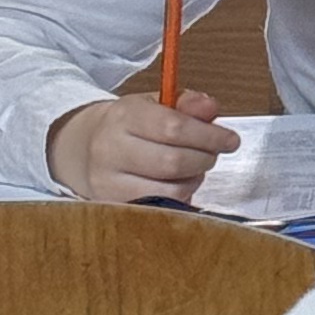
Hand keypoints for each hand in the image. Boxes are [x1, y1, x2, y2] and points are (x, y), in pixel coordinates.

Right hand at [49, 88, 225, 204]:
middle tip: (212, 155)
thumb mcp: (157, 104)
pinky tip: (176, 185)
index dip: (210, 136)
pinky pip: (157, 210)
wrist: (83, 149)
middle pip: (173, 162)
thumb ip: (188, 104)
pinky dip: (177, 199)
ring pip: (168, 191)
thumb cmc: (130, 126)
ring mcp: (106, 182)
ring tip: (192, 169)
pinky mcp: (110, 206)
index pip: (174, 127)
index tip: (231, 140)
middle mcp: (110, 149)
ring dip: (192, 181)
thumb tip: (210, 108)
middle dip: (204, 159)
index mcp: (125, 116)